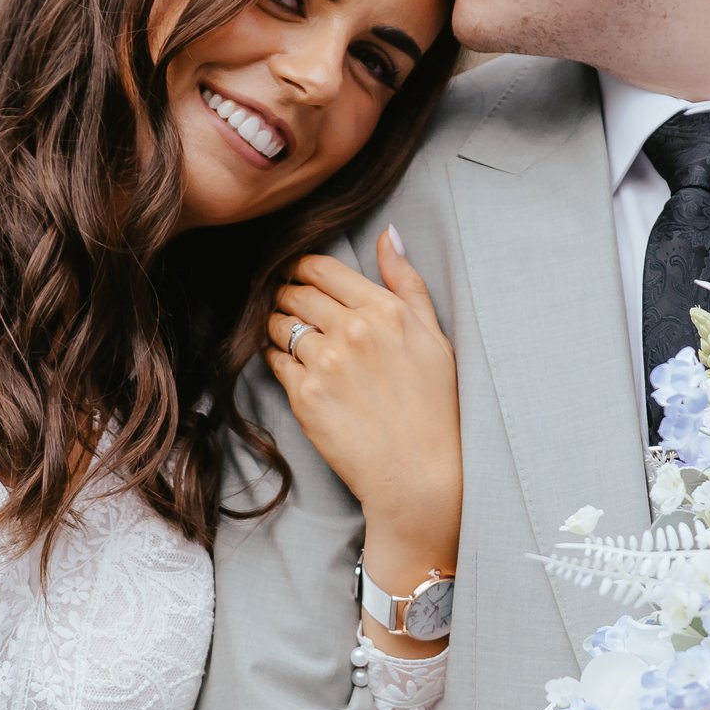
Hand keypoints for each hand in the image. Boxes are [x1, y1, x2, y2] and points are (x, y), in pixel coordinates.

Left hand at [266, 232, 460, 633]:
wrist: (419, 475)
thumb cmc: (435, 407)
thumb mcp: (435, 337)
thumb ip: (407, 283)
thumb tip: (389, 234)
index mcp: (385, 310)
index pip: (322, 267)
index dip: (302, 269)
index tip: (299, 278)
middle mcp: (353, 331)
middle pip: (294, 293)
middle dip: (287, 295)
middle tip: (292, 309)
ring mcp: (326, 363)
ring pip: (278, 324)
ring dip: (279, 327)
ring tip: (294, 341)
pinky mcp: (305, 396)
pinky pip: (274, 361)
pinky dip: (279, 360)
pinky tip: (300, 371)